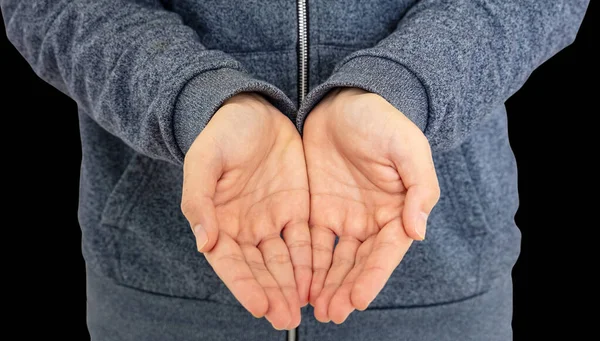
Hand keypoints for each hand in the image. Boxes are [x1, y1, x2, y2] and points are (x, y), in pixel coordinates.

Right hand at [181, 93, 310, 329]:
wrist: (252, 110)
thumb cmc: (222, 133)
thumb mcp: (205, 160)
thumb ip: (199, 200)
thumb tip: (204, 242)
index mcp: (220, 222)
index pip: (231, 263)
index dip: (244, 285)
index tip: (260, 307)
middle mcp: (247, 229)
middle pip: (261, 269)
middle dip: (274, 294)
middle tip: (288, 318)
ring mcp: (273, 221)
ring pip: (286, 261)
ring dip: (295, 285)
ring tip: (308, 308)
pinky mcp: (297, 210)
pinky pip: (307, 240)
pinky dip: (313, 262)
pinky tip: (321, 280)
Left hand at [302, 88, 439, 323]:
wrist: (344, 102)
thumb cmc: (381, 121)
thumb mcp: (407, 148)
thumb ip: (419, 189)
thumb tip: (417, 231)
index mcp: (396, 211)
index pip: (385, 252)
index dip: (373, 277)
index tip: (358, 299)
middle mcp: (370, 221)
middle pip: (358, 263)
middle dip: (345, 289)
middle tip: (331, 313)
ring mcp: (343, 218)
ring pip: (334, 260)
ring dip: (325, 285)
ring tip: (314, 308)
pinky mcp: (317, 210)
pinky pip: (311, 243)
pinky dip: (306, 264)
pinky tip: (298, 283)